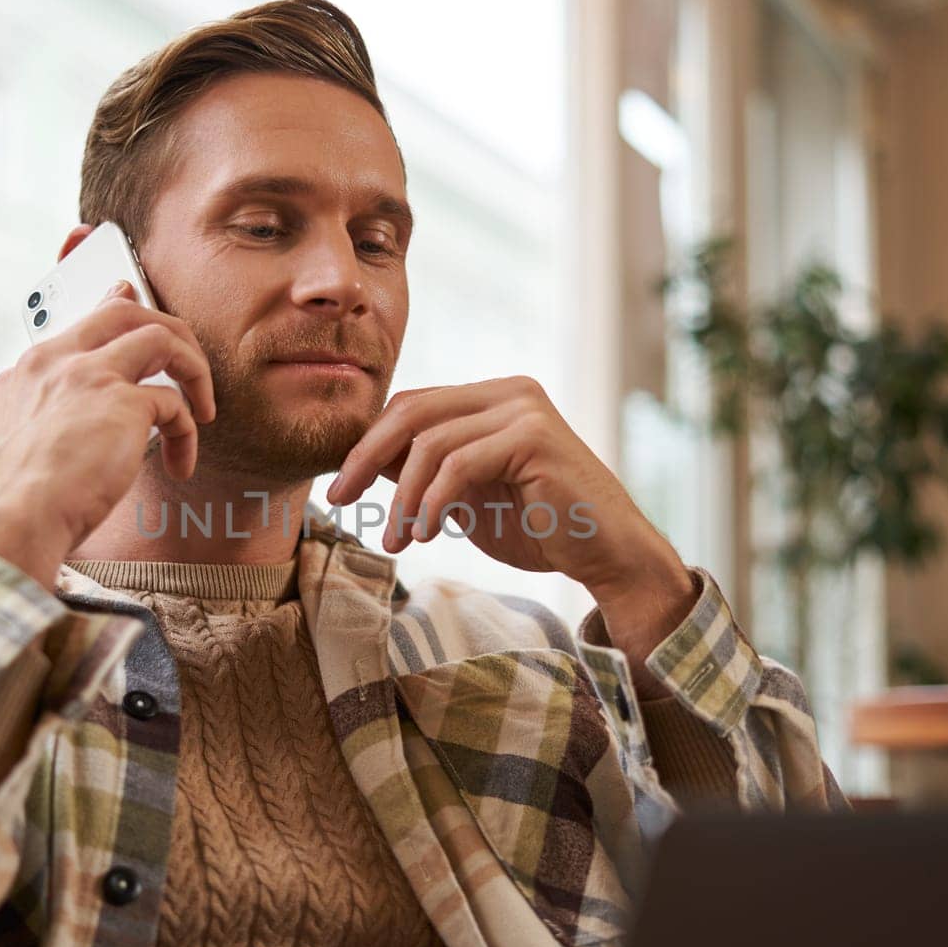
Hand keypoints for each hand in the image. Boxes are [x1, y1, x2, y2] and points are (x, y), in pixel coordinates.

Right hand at [0, 282, 215, 589]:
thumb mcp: (21, 438)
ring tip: (202, 410)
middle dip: (169, 332)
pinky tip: (180, 464)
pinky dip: (186, 433)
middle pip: (124, 311)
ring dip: (193, 370)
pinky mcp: (122, 401)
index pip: (82, 320)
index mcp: (30, 370)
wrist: (17, 520)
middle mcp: (57, 360)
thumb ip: (48, 409)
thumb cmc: (22, 498)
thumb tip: (87, 407)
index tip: (134, 301)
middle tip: (190, 365)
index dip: (116, 308)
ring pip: (160, 337)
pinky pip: (174, 403)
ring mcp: (89, 374)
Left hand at [326, 376, 697, 660]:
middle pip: (412, 411)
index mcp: (493, 398)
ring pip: (431, 442)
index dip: (369, 443)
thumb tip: (364, 460)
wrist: (607, 555)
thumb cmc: (542, 528)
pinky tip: (427, 534)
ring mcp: (524, 410)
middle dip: (366, 456)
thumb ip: (425, 471)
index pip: (412, 406)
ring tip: (397, 540)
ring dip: (404, 496)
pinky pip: (460, 464)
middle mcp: (509, 392)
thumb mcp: (468, 497)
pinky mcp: (534, 438)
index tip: (341, 486)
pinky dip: (434, 501)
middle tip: (340, 499)